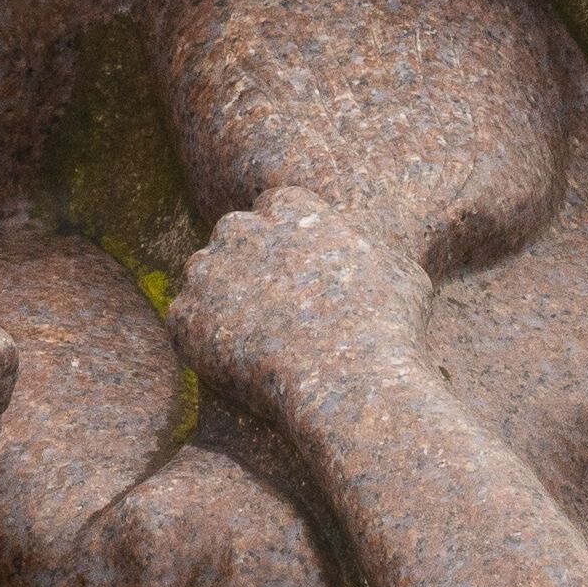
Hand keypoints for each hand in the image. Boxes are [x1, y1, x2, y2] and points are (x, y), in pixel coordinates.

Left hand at [167, 187, 434, 419]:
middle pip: (234, 233)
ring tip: (252, 334)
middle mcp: (243, 230)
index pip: (275, 206)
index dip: (284, 237)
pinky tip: (233, 360)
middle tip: (268, 301)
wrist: (348, 380)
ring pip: (204, 274)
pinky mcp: (186, 316)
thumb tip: (373, 253)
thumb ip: (372, 250)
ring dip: (221, 296)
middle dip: (247, 260)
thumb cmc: (386, 328)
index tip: (293, 266)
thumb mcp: (402, 273)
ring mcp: (209, 272)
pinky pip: (185, 319)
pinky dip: (201, 339)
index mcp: (291, 208)